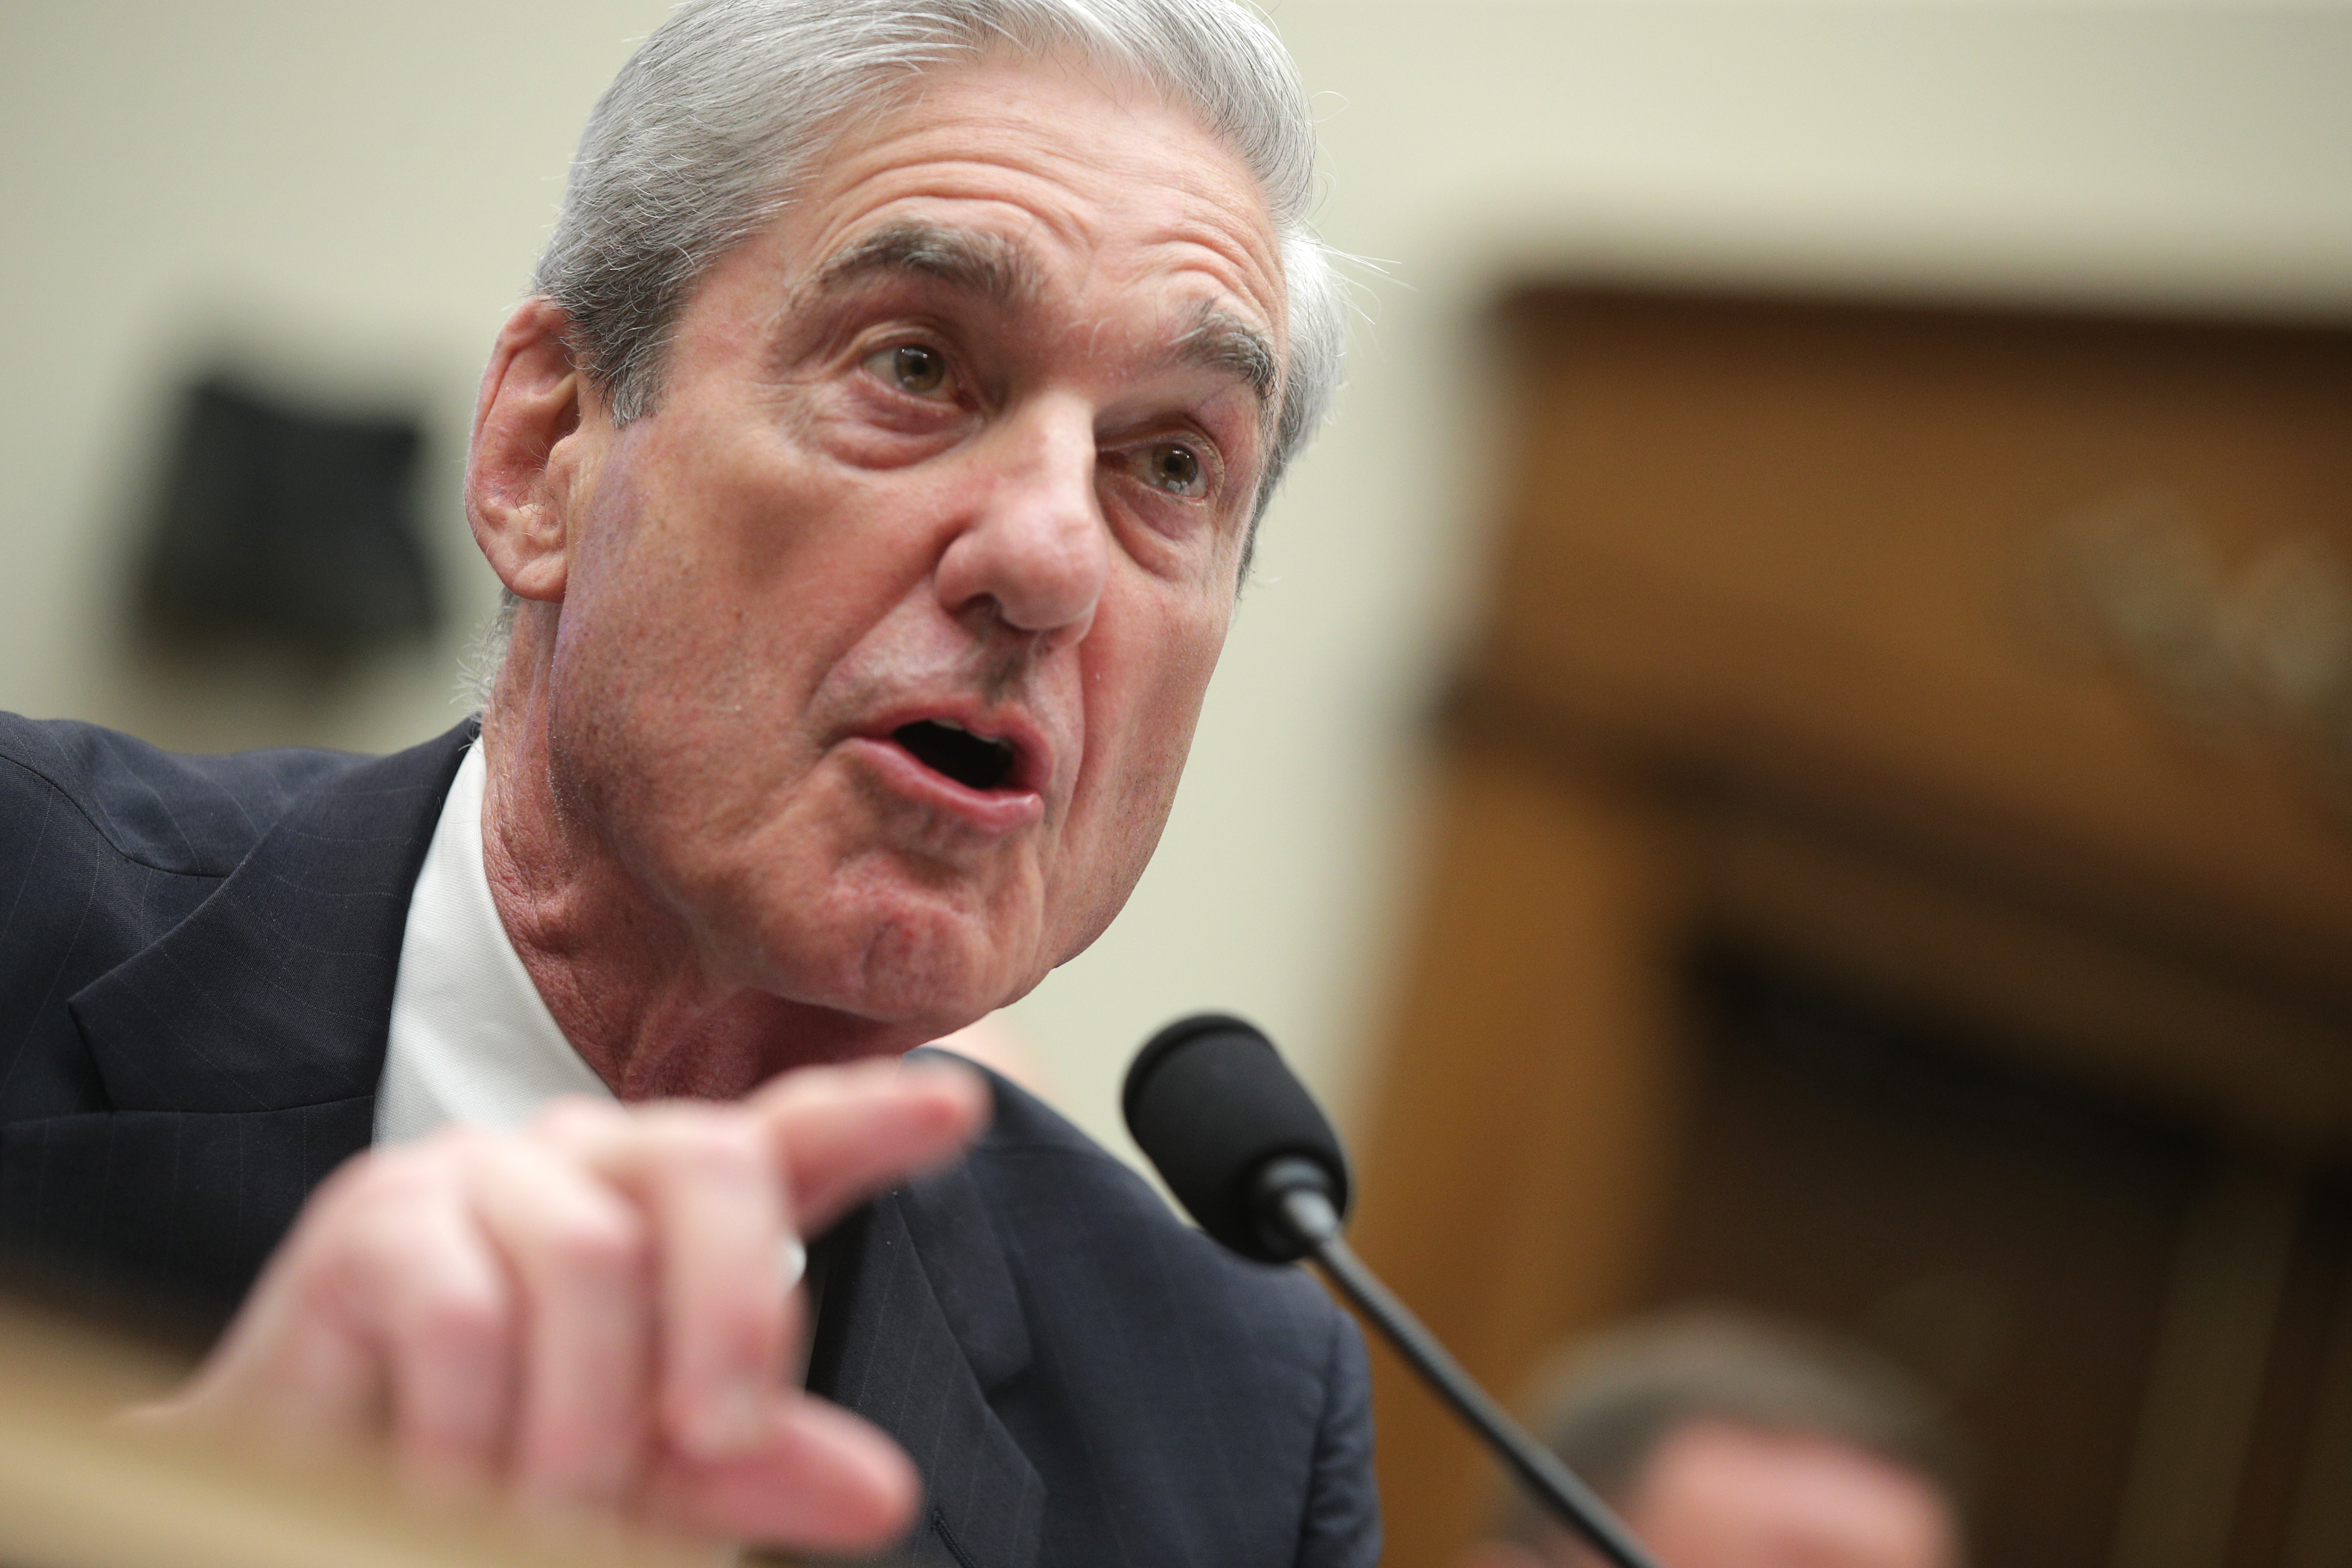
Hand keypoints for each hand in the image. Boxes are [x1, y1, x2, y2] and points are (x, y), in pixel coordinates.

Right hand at [134, 1055, 987, 1553]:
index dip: (874, 1115)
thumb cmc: (509, 1459)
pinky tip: (452, 1489)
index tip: (958, 1107)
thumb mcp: (652, 1469)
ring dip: (582, 1417)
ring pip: (590, 1256)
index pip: (791, 1136)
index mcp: (678, 1206)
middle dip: (733, 1307)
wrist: (320, 1484)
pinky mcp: (375, 1218)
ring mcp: (481, 1171)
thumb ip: (758, 1465)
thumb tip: (883, 1494)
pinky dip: (473, 1433)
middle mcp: (592, 1157)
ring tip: (549, 1510)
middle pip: (710, 1163)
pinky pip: (462, 1315)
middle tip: (716, 1437)